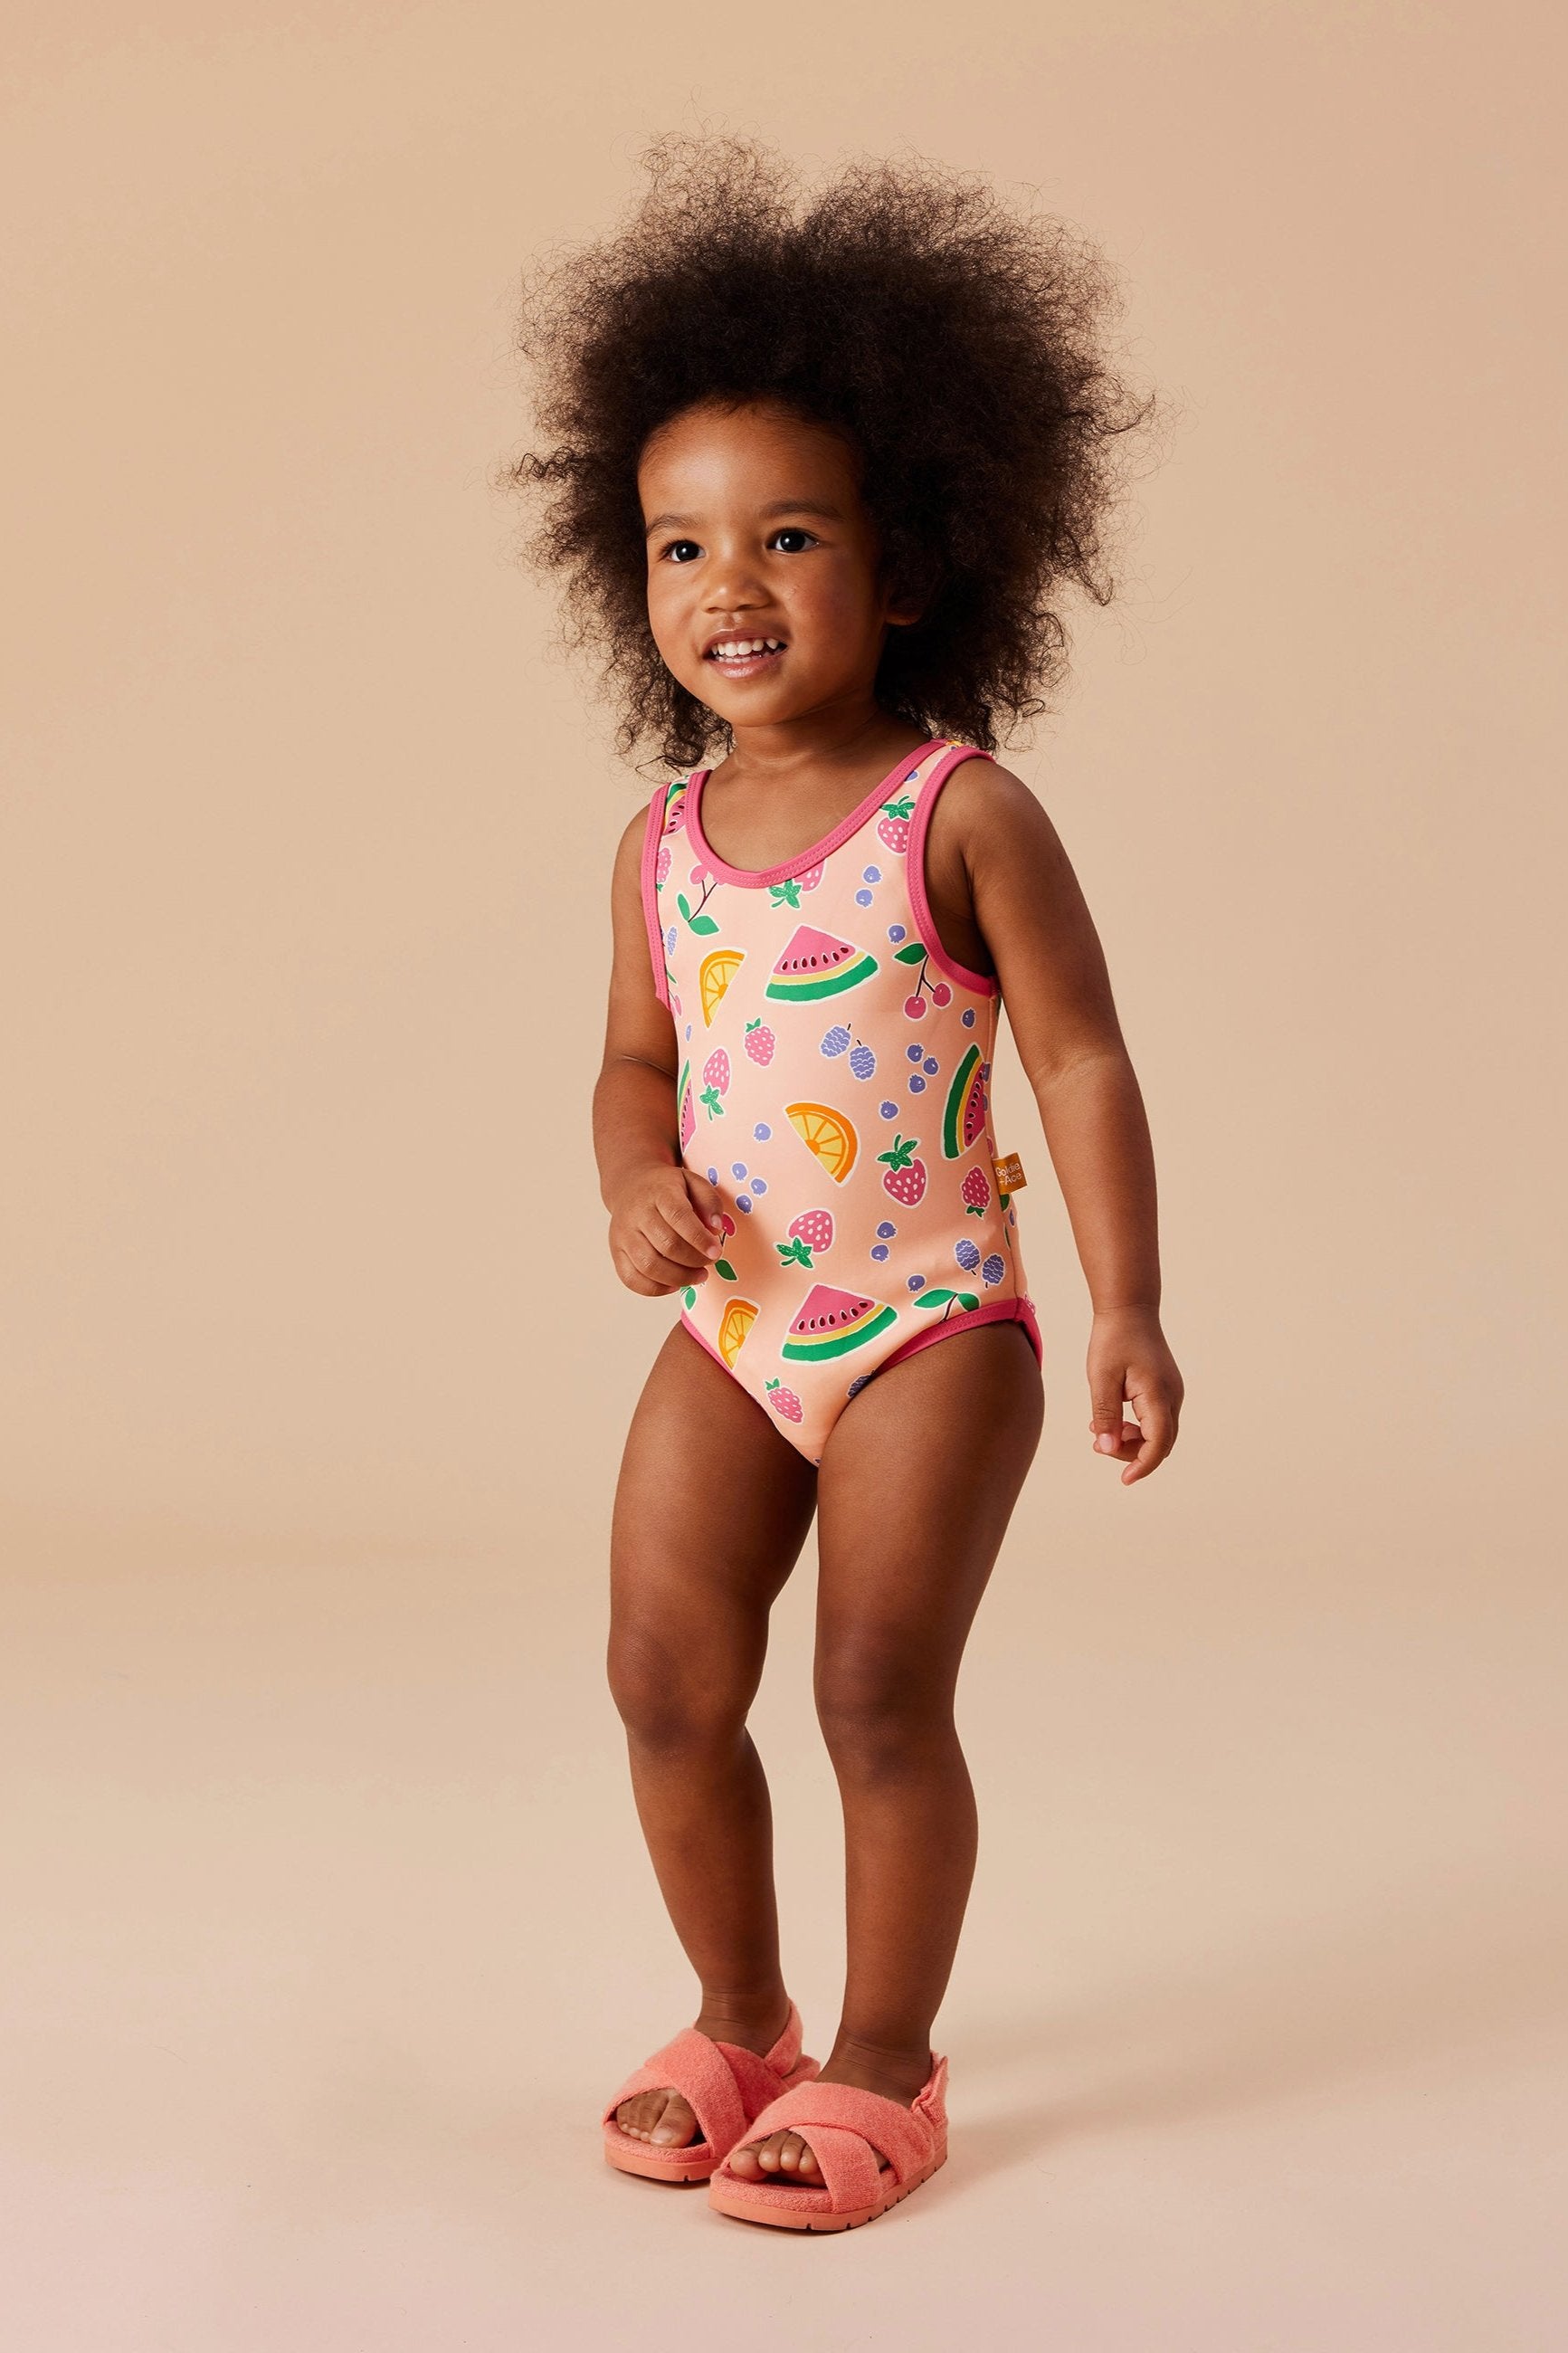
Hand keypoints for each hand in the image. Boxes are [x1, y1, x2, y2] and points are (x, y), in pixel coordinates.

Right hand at [607, 1163, 727, 1297]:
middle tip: (710, 1262)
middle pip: (666, 1245)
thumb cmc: (667, 1189)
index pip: (678, 1217)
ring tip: (698, 1276)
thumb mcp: (693, 1182)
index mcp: (659, 1193)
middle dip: (694, 1260)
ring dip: (679, 1278)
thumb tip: (715, 1228)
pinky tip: (674, 1284)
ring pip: (649, 1266)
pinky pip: (631, 1279)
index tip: (716, 1252)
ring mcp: (623, 1235)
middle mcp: (637, 1214)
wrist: (630, 1186)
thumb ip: (709, 1201)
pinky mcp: (616, 1252)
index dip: (699, 1238)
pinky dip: (656, 1289)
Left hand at [1087, 1307, 1183, 1484]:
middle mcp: (1172, 1396)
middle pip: (1159, 1442)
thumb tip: (1107, 1449)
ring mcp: (1171, 1393)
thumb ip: (1105, 1415)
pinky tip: (1110, 1420)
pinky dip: (1134, 1426)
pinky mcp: (1164, 1389)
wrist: (1129, 1310)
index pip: (1158, 1443)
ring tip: (1099, 1429)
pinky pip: (1154, 1419)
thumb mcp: (1101, 1378)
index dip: (1143, 1465)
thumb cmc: (1113, 1340)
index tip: (1125, 1479)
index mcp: (1158, 1394)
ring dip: (1130, 1439)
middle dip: (1131, 1452)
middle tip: (1098, 1444)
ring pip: (1157, 1432)